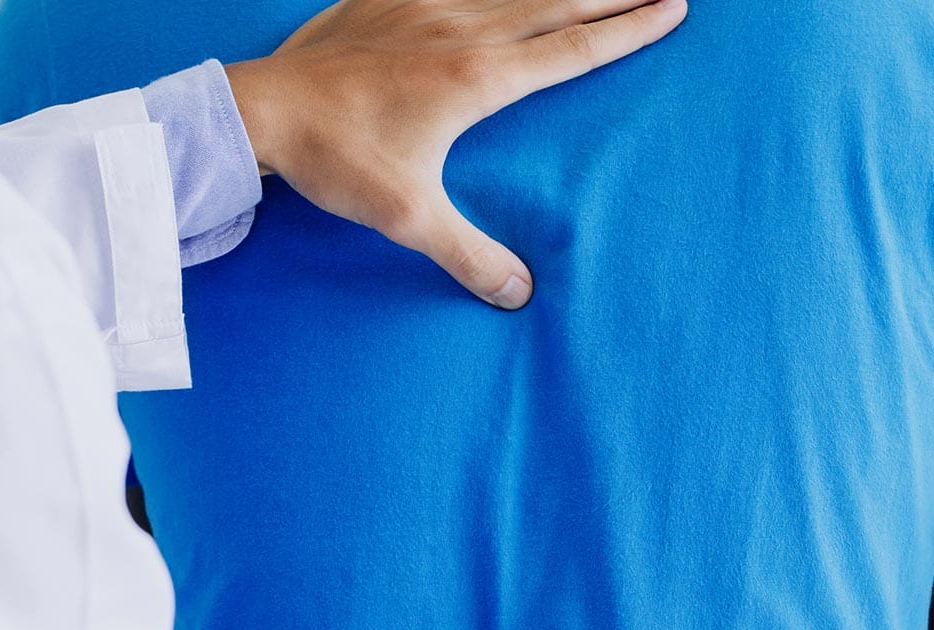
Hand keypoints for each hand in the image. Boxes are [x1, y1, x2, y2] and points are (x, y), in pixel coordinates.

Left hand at [224, 0, 686, 309]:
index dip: (629, 28)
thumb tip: (519, 295)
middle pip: (559, 0)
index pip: (575, 47)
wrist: (260, 109)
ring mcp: (425, 4)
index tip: (672, 9)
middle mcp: (462, 27)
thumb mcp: (407, 218)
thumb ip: (468, 255)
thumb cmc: (336, 159)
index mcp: (479, 77)